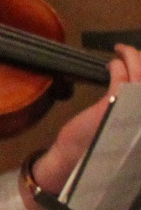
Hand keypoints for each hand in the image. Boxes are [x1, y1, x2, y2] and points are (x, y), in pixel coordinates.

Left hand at [27, 44, 140, 204]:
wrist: (75, 158)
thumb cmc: (98, 142)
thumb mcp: (121, 123)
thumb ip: (130, 104)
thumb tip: (133, 82)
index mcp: (140, 115)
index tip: (140, 61)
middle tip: (131, 51)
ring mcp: (135, 108)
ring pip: (140, 74)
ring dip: (132, 56)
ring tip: (121, 51)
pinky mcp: (115, 103)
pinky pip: (121, 77)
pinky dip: (117, 65)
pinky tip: (110, 64)